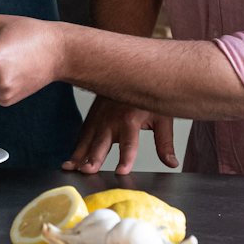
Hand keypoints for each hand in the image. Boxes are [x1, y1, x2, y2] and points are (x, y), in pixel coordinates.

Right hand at [63, 96, 178, 173]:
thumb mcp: (161, 116)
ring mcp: (98, 119)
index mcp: (129, 118)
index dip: (126, 158)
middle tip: (87, 170)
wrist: (125, 72)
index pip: (129, 143)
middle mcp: (110, 120)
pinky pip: (82, 136)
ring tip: (71, 168)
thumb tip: (172, 164)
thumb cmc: (144, 97)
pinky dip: (76, 148)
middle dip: (94, 157)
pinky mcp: (91, 119)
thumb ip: (164, 142)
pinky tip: (71, 161)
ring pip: (87, 140)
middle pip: (102, 142)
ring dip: (78, 155)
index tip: (121, 171)